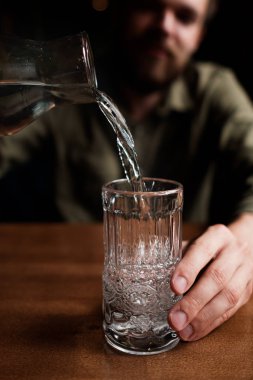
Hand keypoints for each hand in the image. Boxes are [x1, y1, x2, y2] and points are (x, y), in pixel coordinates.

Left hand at [168, 221, 252, 340]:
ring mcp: (244, 272)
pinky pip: (231, 310)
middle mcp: (233, 252)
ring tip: (183, 330)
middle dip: (194, 301)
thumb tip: (146, 275)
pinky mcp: (247, 292)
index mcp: (217, 236)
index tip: (174, 287)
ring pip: (227, 297)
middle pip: (216, 278)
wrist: (242, 247)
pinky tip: (195, 332)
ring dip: (203, 317)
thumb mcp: (192, 243)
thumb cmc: (207, 247)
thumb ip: (175, 256)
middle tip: (174, 318)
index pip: (202, 250)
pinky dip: (211, 323)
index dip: (188, 269)